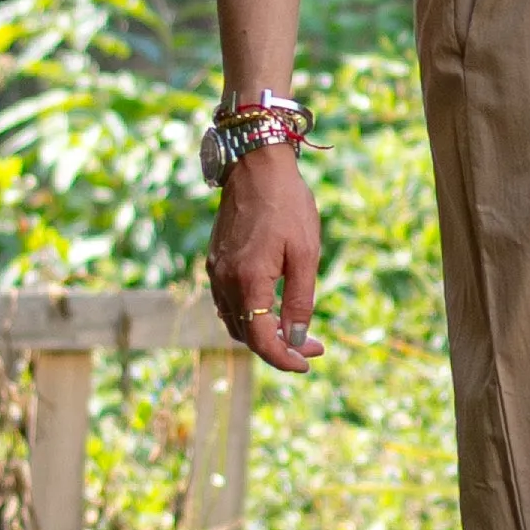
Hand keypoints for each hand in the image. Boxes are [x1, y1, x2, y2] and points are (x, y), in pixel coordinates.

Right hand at [206, 149, 324, 377]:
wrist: (256, 166)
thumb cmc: (288, 205)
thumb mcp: (305, 254)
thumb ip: (299, 301)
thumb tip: (296, 339)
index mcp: (248, 280)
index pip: (260, 340)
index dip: (283, 359)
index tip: (308, 363)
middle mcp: (225, 281)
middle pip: (247, 335)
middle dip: (280, 347)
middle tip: (314, 346)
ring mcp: (216, 272)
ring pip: (235, 322)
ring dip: (263, 334)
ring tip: (296, 331)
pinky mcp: (215, 262)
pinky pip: (228, 303)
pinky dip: (249, 316)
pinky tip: (273, 309)